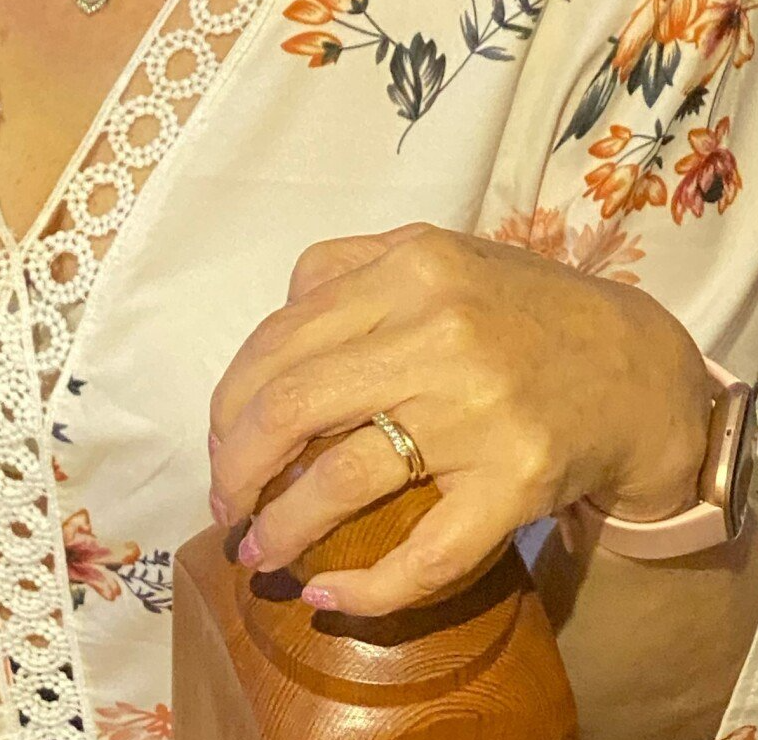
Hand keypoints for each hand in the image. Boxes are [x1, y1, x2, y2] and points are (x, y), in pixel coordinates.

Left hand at [206, 222, 712, 616]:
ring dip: (281, 530)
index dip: (229, 404)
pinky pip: (428, 553)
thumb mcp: (436, 254)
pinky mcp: (518, 481)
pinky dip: (368, 589)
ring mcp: (481, 408)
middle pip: (291, 407)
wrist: (635, 368)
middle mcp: (439, 330)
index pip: (279, 341)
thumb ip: (347, 269)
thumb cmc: (517, 311)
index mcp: (409, 266)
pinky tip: (332, 600)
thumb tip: (266, 339)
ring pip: (343, 480)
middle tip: (224, 504)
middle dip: (234, 468)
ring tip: (259, 553)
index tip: (218, 444)